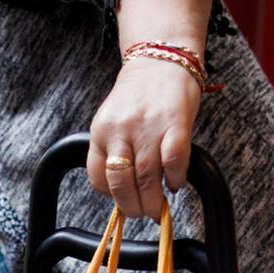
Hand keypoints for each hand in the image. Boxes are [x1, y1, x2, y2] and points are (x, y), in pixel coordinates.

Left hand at [87, 58, 200, 218]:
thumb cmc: (139, 96)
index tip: (123, 200)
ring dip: (153, 201)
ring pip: (146, 178)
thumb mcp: (114, 121)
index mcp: (101, 131)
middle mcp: (121, 130)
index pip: (97, 176)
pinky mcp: (175, 125)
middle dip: (132, 207)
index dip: (111, 196)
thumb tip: (124, 190)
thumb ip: (114, 150)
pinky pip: (173, 162)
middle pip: (121, 183)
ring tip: (158, 207)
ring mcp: (148, 128)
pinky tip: (175, 183)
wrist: (161, 58)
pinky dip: (175, 179)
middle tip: (142, 213)